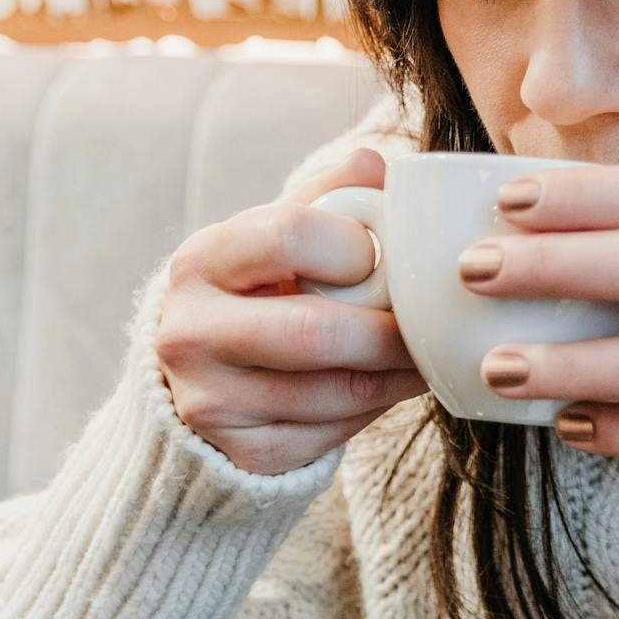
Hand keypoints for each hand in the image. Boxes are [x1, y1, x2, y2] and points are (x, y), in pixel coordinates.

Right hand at [155, 147, 430, 475]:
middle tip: (428, 321)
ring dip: (399, 374)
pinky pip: (335, 431)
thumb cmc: (258, 289)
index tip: (378, 256)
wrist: (201, 378)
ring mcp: (211, 402)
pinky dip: (376, 407)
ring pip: (336, 392)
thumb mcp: (276, 235)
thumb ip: (329, 196)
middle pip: (315, 331)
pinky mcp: (244, 453)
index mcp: (202, 260)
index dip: (352, 245)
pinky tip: (386, 385)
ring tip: (425, 352)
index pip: (286, 233)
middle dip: (390, 329)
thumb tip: (381, 165)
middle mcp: (189, 333)